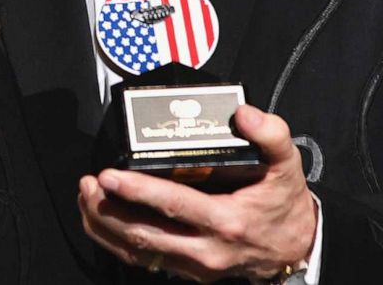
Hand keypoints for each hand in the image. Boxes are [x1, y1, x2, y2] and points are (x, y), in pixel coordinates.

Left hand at [77, 104, 316, 281]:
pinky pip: (144, 261)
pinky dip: (117, 242)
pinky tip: (102, 222)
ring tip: (86, 199)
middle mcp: (207, 248)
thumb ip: (270, 134)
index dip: (138, 190)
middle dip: (109, 210)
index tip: (109, 175)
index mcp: (227, 221)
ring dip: (106, 227)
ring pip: (138, 251)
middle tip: (88, 185)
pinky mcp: (188, 271)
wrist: (296, 247)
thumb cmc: (284, 204)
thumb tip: (243, 114)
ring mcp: (195, 266)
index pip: (174, 205)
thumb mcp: (287, 164)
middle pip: (145, 234)